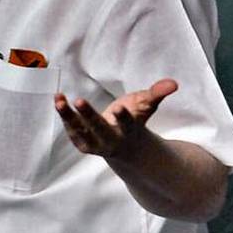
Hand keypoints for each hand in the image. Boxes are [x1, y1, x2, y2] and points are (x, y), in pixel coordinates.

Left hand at [55, 79, 177, 157]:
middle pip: (100, 129)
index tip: (118, 109)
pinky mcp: (84, 143)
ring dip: (69, 117)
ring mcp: (96, 144)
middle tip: (79, 100)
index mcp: (131, 132)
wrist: (126, 149)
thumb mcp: (145, 106)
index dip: (124, 118)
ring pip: (81, 131)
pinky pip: (72, 131)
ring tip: (58, 100)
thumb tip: (173, 83)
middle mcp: (113, 141)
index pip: (129, 125)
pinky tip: (58, 101)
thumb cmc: (135, 121)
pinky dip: (65, 118)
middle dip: (89, 116)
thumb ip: (156, 94)